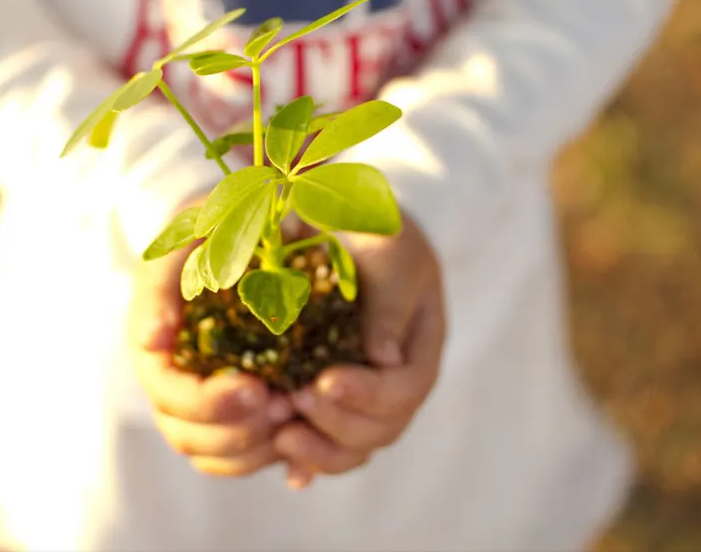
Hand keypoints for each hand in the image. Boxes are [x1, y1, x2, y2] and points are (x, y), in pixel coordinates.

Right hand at [130, 198, 293, 477]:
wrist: (253, 222)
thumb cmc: (220, 223)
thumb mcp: (192, 230)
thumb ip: (166, 277)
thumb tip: (152, 341)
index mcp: (156, 338)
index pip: (167, 391)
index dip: (206, 402)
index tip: (255, 388)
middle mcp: (171, 373)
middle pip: (184, 431)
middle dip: (233, 429)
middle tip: (283, 405)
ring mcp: (197, 394)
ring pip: (205, 451)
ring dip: (249, 446)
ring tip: (291, 413)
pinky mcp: (227, 407)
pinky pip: (229, 454)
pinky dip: (257, 452)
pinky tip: (291, 429)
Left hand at [274, 216, 445, 488]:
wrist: (349, 228)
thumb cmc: (376, 235)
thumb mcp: (392, 253)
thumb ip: (390, 301)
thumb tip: (383, 358)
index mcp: (420, 347)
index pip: (406, 388)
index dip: (370, 394)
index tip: (325, 381)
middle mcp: (397, 382)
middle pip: (382, 428)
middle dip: (338, 424)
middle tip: (293, 403)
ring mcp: (366, 397)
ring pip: (356, 446)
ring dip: (320, 449)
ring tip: (280, 436)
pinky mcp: (332, 403)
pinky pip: (328, 442)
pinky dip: (309, 459)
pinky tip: (289, 472)